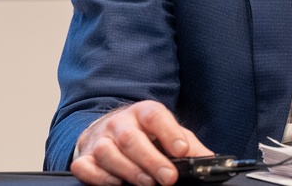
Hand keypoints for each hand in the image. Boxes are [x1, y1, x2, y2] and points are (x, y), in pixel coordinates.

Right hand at [71, 101, 211, 185]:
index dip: (169, 132)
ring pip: (107, 152)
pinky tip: (116, 183)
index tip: (181, 151)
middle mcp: (120, 123)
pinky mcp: (83, 156)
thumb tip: (208, 160)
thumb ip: (188, 146)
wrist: (111, 129)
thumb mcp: (169, 133)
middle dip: (151, 160)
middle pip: (131, 138)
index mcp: (143, 112)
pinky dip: (99, 177)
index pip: (155, 116)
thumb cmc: (146, 134)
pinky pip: (85, 166)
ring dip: (129, 170)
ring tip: (147, 183)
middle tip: (168, 178)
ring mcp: (100, 139)